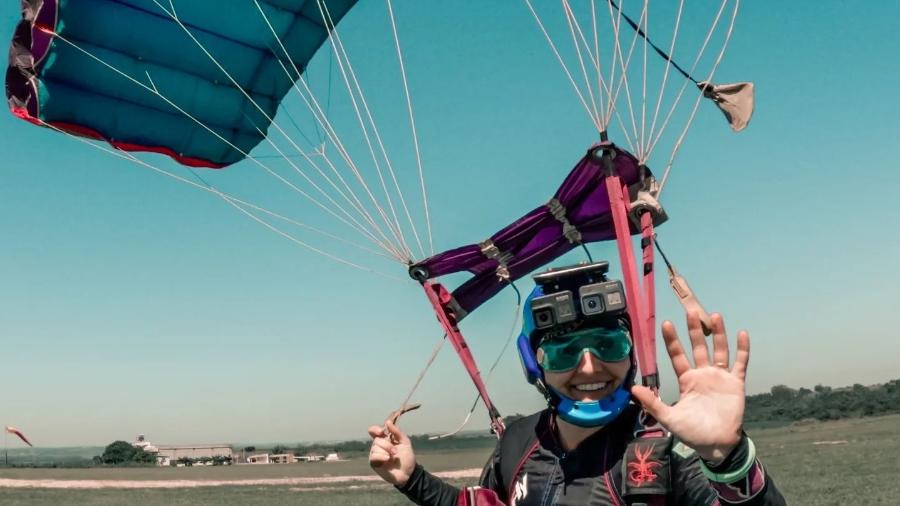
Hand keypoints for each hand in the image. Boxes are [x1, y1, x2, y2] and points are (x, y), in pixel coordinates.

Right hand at [368, 417, 415, 486]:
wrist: (408, 473)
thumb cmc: (407, 458)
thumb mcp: (405, 442)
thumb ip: (397, 432)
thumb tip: (387, 422)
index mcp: (385, 439)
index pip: (374, 431)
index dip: (375, 430)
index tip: (381, 432)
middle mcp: (379, 446)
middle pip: (377, 440)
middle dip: (387, 445)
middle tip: (395, 452)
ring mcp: (375, 454)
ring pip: (375, 448)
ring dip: (385, 452)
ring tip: (393, 457)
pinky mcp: (374, 463)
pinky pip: (373, 457)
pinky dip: (381, 457)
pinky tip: (387, 460)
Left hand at [631, 311, 748, 462]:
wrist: (715, 445)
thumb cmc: (691, 432)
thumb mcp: (668, 418)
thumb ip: (652, 403)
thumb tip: (632, 389)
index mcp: (686, 380)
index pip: (677, 355)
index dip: (672, 340)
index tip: (666, 324)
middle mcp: (702, 374)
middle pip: (698, 347)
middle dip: (694, 330)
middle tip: (690, 310)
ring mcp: (720, 377)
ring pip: (719, 350)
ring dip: (718, 334)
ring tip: (715, 315)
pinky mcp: (736, 383)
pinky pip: (740, 363)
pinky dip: (742, 349)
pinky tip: (741, 333)